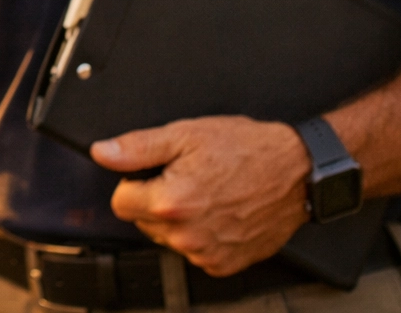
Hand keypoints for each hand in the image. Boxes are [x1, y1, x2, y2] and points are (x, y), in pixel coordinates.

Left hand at [93, 115, 311, 275]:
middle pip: (142, 220)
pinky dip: (200, 235)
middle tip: (187, 177)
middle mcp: (186, 235)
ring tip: (207, 192)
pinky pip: (194, 252)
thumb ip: (137, 147)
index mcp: (170, 203)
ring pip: (167, 237)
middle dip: (155, 199)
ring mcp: (206, 254)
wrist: (298, 171)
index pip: (120, 201)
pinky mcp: (224, 264)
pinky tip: (219, 212)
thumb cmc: (248, 149)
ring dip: (178, 219)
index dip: (134, 182)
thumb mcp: (186, 135)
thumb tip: (101, 152)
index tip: (155, 172)